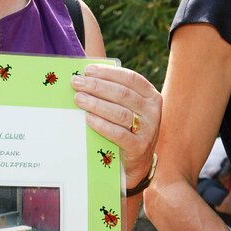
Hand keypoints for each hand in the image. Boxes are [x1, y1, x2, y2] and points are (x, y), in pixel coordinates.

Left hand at [70, 64, 160, 179]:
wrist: (135, 164)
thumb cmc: (124, 128)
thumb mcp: (124, 107)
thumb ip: (111, 88)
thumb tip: (84, 66)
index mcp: (150, 95)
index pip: (130, 79)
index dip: (108, 73)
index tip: (86, 70)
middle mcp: (154, 110)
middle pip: (123, 94)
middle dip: (97, 86)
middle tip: (76, 83)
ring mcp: (149, 130)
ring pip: (120, 112)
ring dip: (96, 103)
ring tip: (78, 98)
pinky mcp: (139, 148)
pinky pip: (119, 133)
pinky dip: (102, 124)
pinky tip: (88, 118)